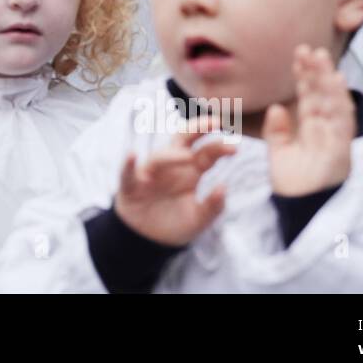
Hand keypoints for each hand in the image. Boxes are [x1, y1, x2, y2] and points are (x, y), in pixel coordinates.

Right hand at [113, 118, 235, 246]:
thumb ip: (213, 206)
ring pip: (160, 157)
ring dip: (173, 155)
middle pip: (183, 140)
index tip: (234, 147)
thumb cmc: (176, 223)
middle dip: (197, 128)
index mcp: (191, 172)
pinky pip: (127, 172)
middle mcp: (172, 167)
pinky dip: (128, 163)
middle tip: (215, 122)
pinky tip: (131, 155)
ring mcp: (151, 173)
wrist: (150, 240)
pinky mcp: (131, 185)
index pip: (206, 153)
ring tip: (188, 157)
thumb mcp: (199, 219)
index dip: (219, 148)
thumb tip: (223, 187)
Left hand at [266, 46, 354, 196]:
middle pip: (323, 96)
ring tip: (321, 59)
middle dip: (317, 72)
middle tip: (308, 48)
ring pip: (335, 105)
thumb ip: (277, 131)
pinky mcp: (341, 151)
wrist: (298, 210)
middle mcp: (326, 131)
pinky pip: (342, 125)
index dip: (305, 76)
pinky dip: (340, 104)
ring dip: (329, 81)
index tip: (299, 54)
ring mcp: (335, 140)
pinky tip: (337, 85)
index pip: (309, 97)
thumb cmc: (294, 183)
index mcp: (313, 129)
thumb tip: (277, 108)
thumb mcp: (279, 153)